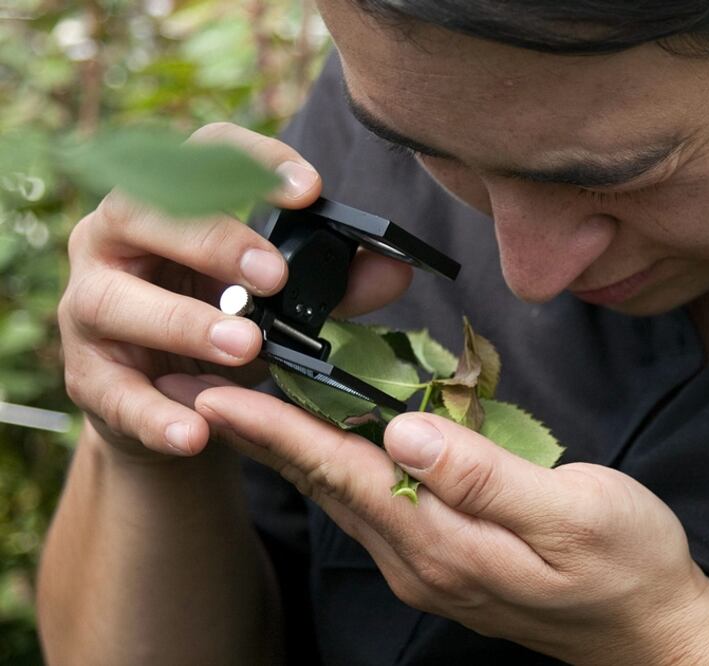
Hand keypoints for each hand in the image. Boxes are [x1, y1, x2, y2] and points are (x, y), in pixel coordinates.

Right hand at [58, 122, 412, 459]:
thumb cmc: (224, 324)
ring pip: (115, 300)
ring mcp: (88, 305)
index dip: (252, 160)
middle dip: (211, 240)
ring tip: (245, 345)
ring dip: (183, 322)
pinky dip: (155, 414)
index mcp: (171, 204)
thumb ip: (335, 286)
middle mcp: (114, 240)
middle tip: (276, 277)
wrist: (172, 402)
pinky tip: (196, 431)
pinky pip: (112, 393)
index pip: (200, 153)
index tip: (309, 191)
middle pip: (142, 213)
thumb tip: (397, 271)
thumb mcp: (281, 302)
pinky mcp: (87, 376)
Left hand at [192, 385, 708, 663]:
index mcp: (445, 543)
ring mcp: (429, 566)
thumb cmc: (626, 563)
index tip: (219, 394)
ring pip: (343, 498)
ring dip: (291, 451)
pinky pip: (373, 507)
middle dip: (261, 437)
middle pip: (326, 486)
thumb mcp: (572, 512)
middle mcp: (421, 560)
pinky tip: (329, 443)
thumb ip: (484, 475)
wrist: (650, 627)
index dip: (278, 431)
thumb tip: (405, 433)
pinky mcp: (446, 561)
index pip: (342, 474)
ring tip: (248, 407)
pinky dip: (336, 467)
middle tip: (205, 387)